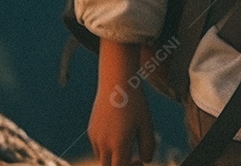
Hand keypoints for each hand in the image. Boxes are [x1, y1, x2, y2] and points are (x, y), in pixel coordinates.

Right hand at [89, 40, 155, 165]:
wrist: (116, 82)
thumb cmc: (135, 103)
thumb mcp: (146, 124)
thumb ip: (148, 146)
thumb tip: (146, 160)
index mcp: (118, 144)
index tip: (139, 161)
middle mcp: (103, 143)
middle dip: (121, 165)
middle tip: (134, 157)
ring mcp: (95, 137)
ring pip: (102, 158)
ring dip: (114, 157)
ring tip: (128, 142)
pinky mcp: (91, 130)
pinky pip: (98, 147)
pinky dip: (108, 147)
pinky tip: (119, 132)